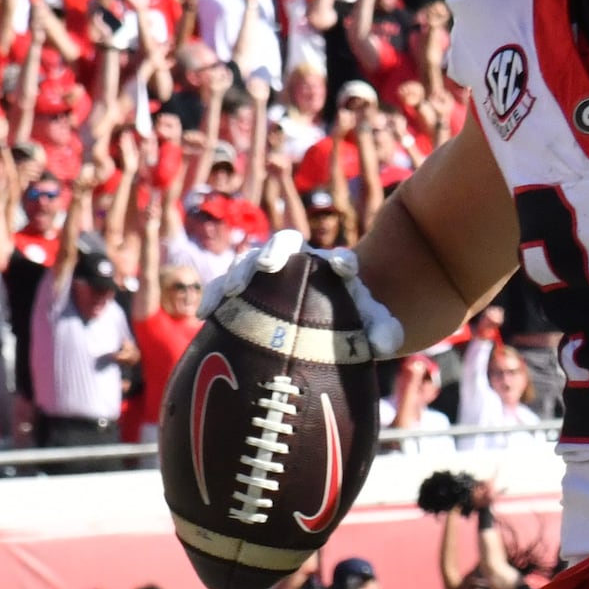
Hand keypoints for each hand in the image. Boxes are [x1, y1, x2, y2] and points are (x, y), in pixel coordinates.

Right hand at [200, 226, 406, 359]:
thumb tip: (384, 342)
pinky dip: (213, 296)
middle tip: (267, 266)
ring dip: (238, 272)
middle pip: (283, 246)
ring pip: (247, 262)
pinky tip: (204, 314)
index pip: (335, 259)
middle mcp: (297, 264)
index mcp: (331, 268)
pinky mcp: (242, 294)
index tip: (345, 268)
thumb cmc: (352, 323)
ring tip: (232, 291)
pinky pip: (223, 289)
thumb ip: (384, 331)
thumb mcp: (374, 329)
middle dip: (273, 251)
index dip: (340, 262)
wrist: (325, 331)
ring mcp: (266, 276)